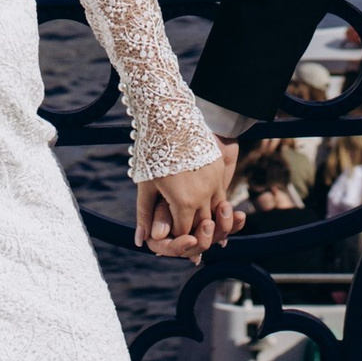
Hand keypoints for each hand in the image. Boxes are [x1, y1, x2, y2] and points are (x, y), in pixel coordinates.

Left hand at [136, 144, 242, 260]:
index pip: (185, 232)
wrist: (171, 119)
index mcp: (183, 202)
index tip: (171, 234)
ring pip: (216, 212)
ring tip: (197, 218)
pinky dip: (215, 204)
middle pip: (203, 225)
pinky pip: (221, 196)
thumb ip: (145, 215)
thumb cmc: (153, 153)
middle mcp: (203, 195)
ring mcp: (215, 182)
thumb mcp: (145, 185)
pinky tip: (205, 202)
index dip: (178, 237)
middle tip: (185, 229)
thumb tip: (139, 240)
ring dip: (208, 218)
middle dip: (194, 230)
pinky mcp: (220, 170)